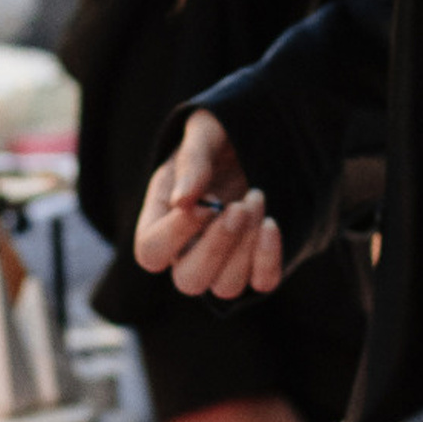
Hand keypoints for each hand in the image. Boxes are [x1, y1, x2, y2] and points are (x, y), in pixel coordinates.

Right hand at [134, 112, 281, 297]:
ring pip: (225, 287)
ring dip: (246, 246)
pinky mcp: (255, 266)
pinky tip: (272, 223)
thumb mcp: (203, 135)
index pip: (151, 252)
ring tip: (256, 198)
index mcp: (160, 218)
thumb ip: (192, 162)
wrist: (250, 145)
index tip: (207, 201)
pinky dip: (269, 258)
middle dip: (217, 247)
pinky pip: (261, 283)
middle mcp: (186, 250)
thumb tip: (182, 201)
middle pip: (188, 281)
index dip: (176, 235)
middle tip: (239, 207)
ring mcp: (222, 263)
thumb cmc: (217, 138)